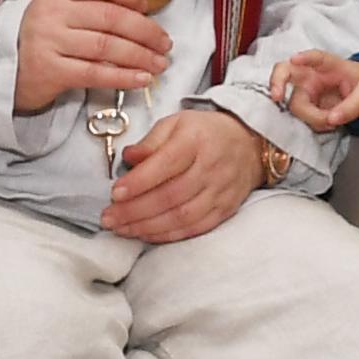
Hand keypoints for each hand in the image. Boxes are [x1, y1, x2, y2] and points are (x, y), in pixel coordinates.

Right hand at [15, 0, 170, 113]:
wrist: (6, 69)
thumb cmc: (46, 38)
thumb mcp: (65, 11)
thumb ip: (97, 6)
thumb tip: (144, 14)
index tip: (148, 7)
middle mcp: (54, 13)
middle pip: (111, 18)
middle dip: (146, 32)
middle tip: (164, 44)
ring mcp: (50, 41)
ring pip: (107, 47)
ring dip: (140, 56)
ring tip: (159, 63)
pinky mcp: (51, 71)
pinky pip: (95, 74)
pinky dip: (124, 77)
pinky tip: (142, 79)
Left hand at [105, 108, 266, 243]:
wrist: (249, 144)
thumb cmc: (205, 133)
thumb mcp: (176, 123)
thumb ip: (150, 141)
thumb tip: (129, 158)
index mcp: (196, 140)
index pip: (166, 164)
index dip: (138, 182)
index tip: (114, 193)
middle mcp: (211, 167)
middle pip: (171, 195)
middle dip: (135, 211)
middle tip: (109, 218)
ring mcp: (221, 191)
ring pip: (182, 216)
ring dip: (148, 227)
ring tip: (122, 229)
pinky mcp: (225, 209)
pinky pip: (195, 228)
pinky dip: (168, 235)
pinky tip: (146, 234)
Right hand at [270, 51, 358, 132]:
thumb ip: (352, 108)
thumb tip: (332, 119)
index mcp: (330, 65)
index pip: (316, 57)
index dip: (304, 57)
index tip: (294, 59)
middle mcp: (312, 75)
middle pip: (285, 72)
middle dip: (277, 82)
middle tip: (277, 96)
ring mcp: (306, 90)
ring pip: (295, 103)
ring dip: (311, 117)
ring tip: (334, 122)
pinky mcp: (305, 105)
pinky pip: (302, 117)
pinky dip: (314, 123)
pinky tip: (329, 124)